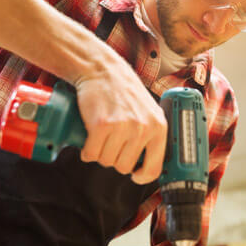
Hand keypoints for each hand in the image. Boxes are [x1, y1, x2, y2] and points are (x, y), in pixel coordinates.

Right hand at [75, 54, 166, 183]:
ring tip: (100, 137)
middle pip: (124, 167)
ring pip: (106, 162)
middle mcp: (143, 128)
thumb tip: (148, 163)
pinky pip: (91, 154)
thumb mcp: (148, 110)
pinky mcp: (101, 126)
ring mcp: (122, 127)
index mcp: (158, 127)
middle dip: (114, 158)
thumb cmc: (123, 89)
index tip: (134, 176)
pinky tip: (89, 140)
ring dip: (99, 153)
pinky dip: (87, 151)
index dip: (141, 176)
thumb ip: (151, 133)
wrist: (102, 69)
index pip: (154, 168)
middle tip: (110, 142)